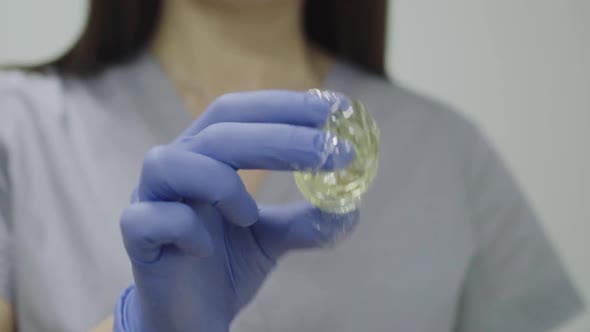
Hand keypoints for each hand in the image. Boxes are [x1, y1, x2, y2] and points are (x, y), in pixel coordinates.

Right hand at [113, 91, 358, 331]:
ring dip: (221, 183)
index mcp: (207, 157)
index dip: (284, 105)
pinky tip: (206, 249)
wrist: (189, 318)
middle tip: (327, 150)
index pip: (241, 113)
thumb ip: (305, 220)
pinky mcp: (136, 239)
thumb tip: (350, 206)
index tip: (332, 107)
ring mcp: (149, 200)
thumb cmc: (224, 266)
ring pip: (170, 163)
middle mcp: (177, 167)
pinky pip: (147, 218)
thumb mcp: (273, 239)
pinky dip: (184, 227)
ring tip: (248, 215)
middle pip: (218, 129)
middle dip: (278, 136)